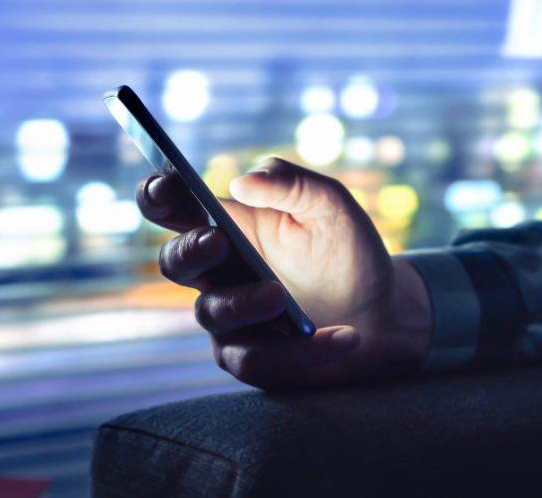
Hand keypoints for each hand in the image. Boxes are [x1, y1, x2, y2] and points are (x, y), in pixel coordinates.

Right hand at [136, 157, 431, 388]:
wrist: (383, 310)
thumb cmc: (347, 251)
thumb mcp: (330, 205)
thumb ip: (291, 182)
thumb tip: (242, 182)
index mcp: (228, 226)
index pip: (174, 207)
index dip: (159, 193)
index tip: (169, 181)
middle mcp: (218, 272)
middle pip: (173, 262)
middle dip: (190, 250)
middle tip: (219, 240)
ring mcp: (230, 318)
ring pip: (211, 314)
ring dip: (244, 304)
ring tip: (282, 297)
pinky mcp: (251, 359)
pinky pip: (254, 360)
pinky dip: (301, 350)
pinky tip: (345, 337)